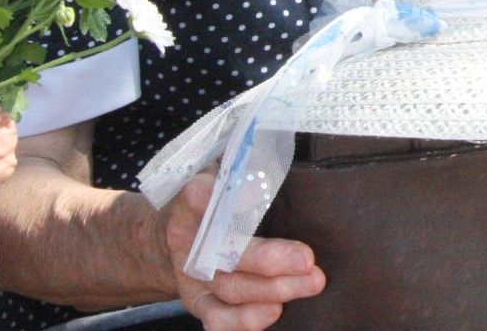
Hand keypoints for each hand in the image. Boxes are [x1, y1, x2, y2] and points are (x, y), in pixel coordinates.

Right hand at [163, 171, 324, 330]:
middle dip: (267, 259)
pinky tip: (274, 312)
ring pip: (230, 287)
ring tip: (310, 283)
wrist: (176, 232)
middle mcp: (187, 239)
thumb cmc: (215, 194)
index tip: (255, 191)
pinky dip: (244, 320)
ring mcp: (191, 275)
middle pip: (224, 251)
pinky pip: (217, 318)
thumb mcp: (224, 171)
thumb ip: (245, 172)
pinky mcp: (197, 302)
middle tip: (306, 259)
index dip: (221, 196)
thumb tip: (265, 182)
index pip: (198, 194)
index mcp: (191, 198)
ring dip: (271, 289)